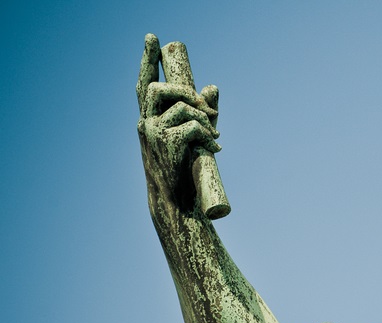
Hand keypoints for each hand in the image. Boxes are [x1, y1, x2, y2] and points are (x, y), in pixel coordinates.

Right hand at [137, 34, 220, 215]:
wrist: (177, 202)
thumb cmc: (183, 171)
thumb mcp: (190, 139)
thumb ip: (200, 112)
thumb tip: (213, 86)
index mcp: (148, 120)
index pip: (143, 85)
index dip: (147, 60)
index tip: (153, 38)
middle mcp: (144, 123)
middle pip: (160, 88)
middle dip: (186, 91)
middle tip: (207, 108)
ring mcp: (153, 133)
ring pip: (183, 107)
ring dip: (205, 117)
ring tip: (215, 134)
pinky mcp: (166, 143)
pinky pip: (193, 125)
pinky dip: (208, 135)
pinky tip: (215, 149)